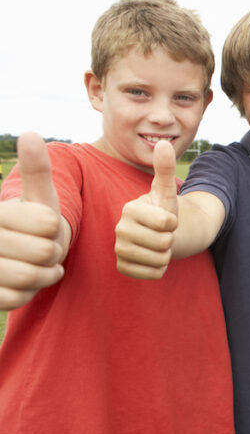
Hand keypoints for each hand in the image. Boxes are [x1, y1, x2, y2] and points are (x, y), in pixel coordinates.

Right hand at [0, 132, 66, 308]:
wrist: (12, 256)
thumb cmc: (30, 224)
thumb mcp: (37, 196)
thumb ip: (36, 170)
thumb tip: (30, 134)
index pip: (48, 224)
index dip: (54, 229)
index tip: (44, 227)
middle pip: (44, 252)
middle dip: (52, 254)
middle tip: (43, 249)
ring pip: (30, 276)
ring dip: (43, 275)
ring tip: (37, 265)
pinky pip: (15, 298)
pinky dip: (27, 292)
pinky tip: (23, 282)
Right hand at [114, 140, 179, 278]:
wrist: (157, 234)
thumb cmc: (163, 210)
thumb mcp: (166, 191)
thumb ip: (165, 168)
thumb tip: (164, 142)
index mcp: (130, 210)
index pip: (166, 223)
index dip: (173, 222)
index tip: (166, 218)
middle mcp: (119, 230)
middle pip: (164, 243)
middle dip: (171, 239)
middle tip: (162, 234)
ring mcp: (118, 250)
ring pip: (159, 260)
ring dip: (166, 254)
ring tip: (158, 244)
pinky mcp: (122, 268)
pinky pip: (153, 274)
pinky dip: (160, 269)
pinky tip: (153, 258)